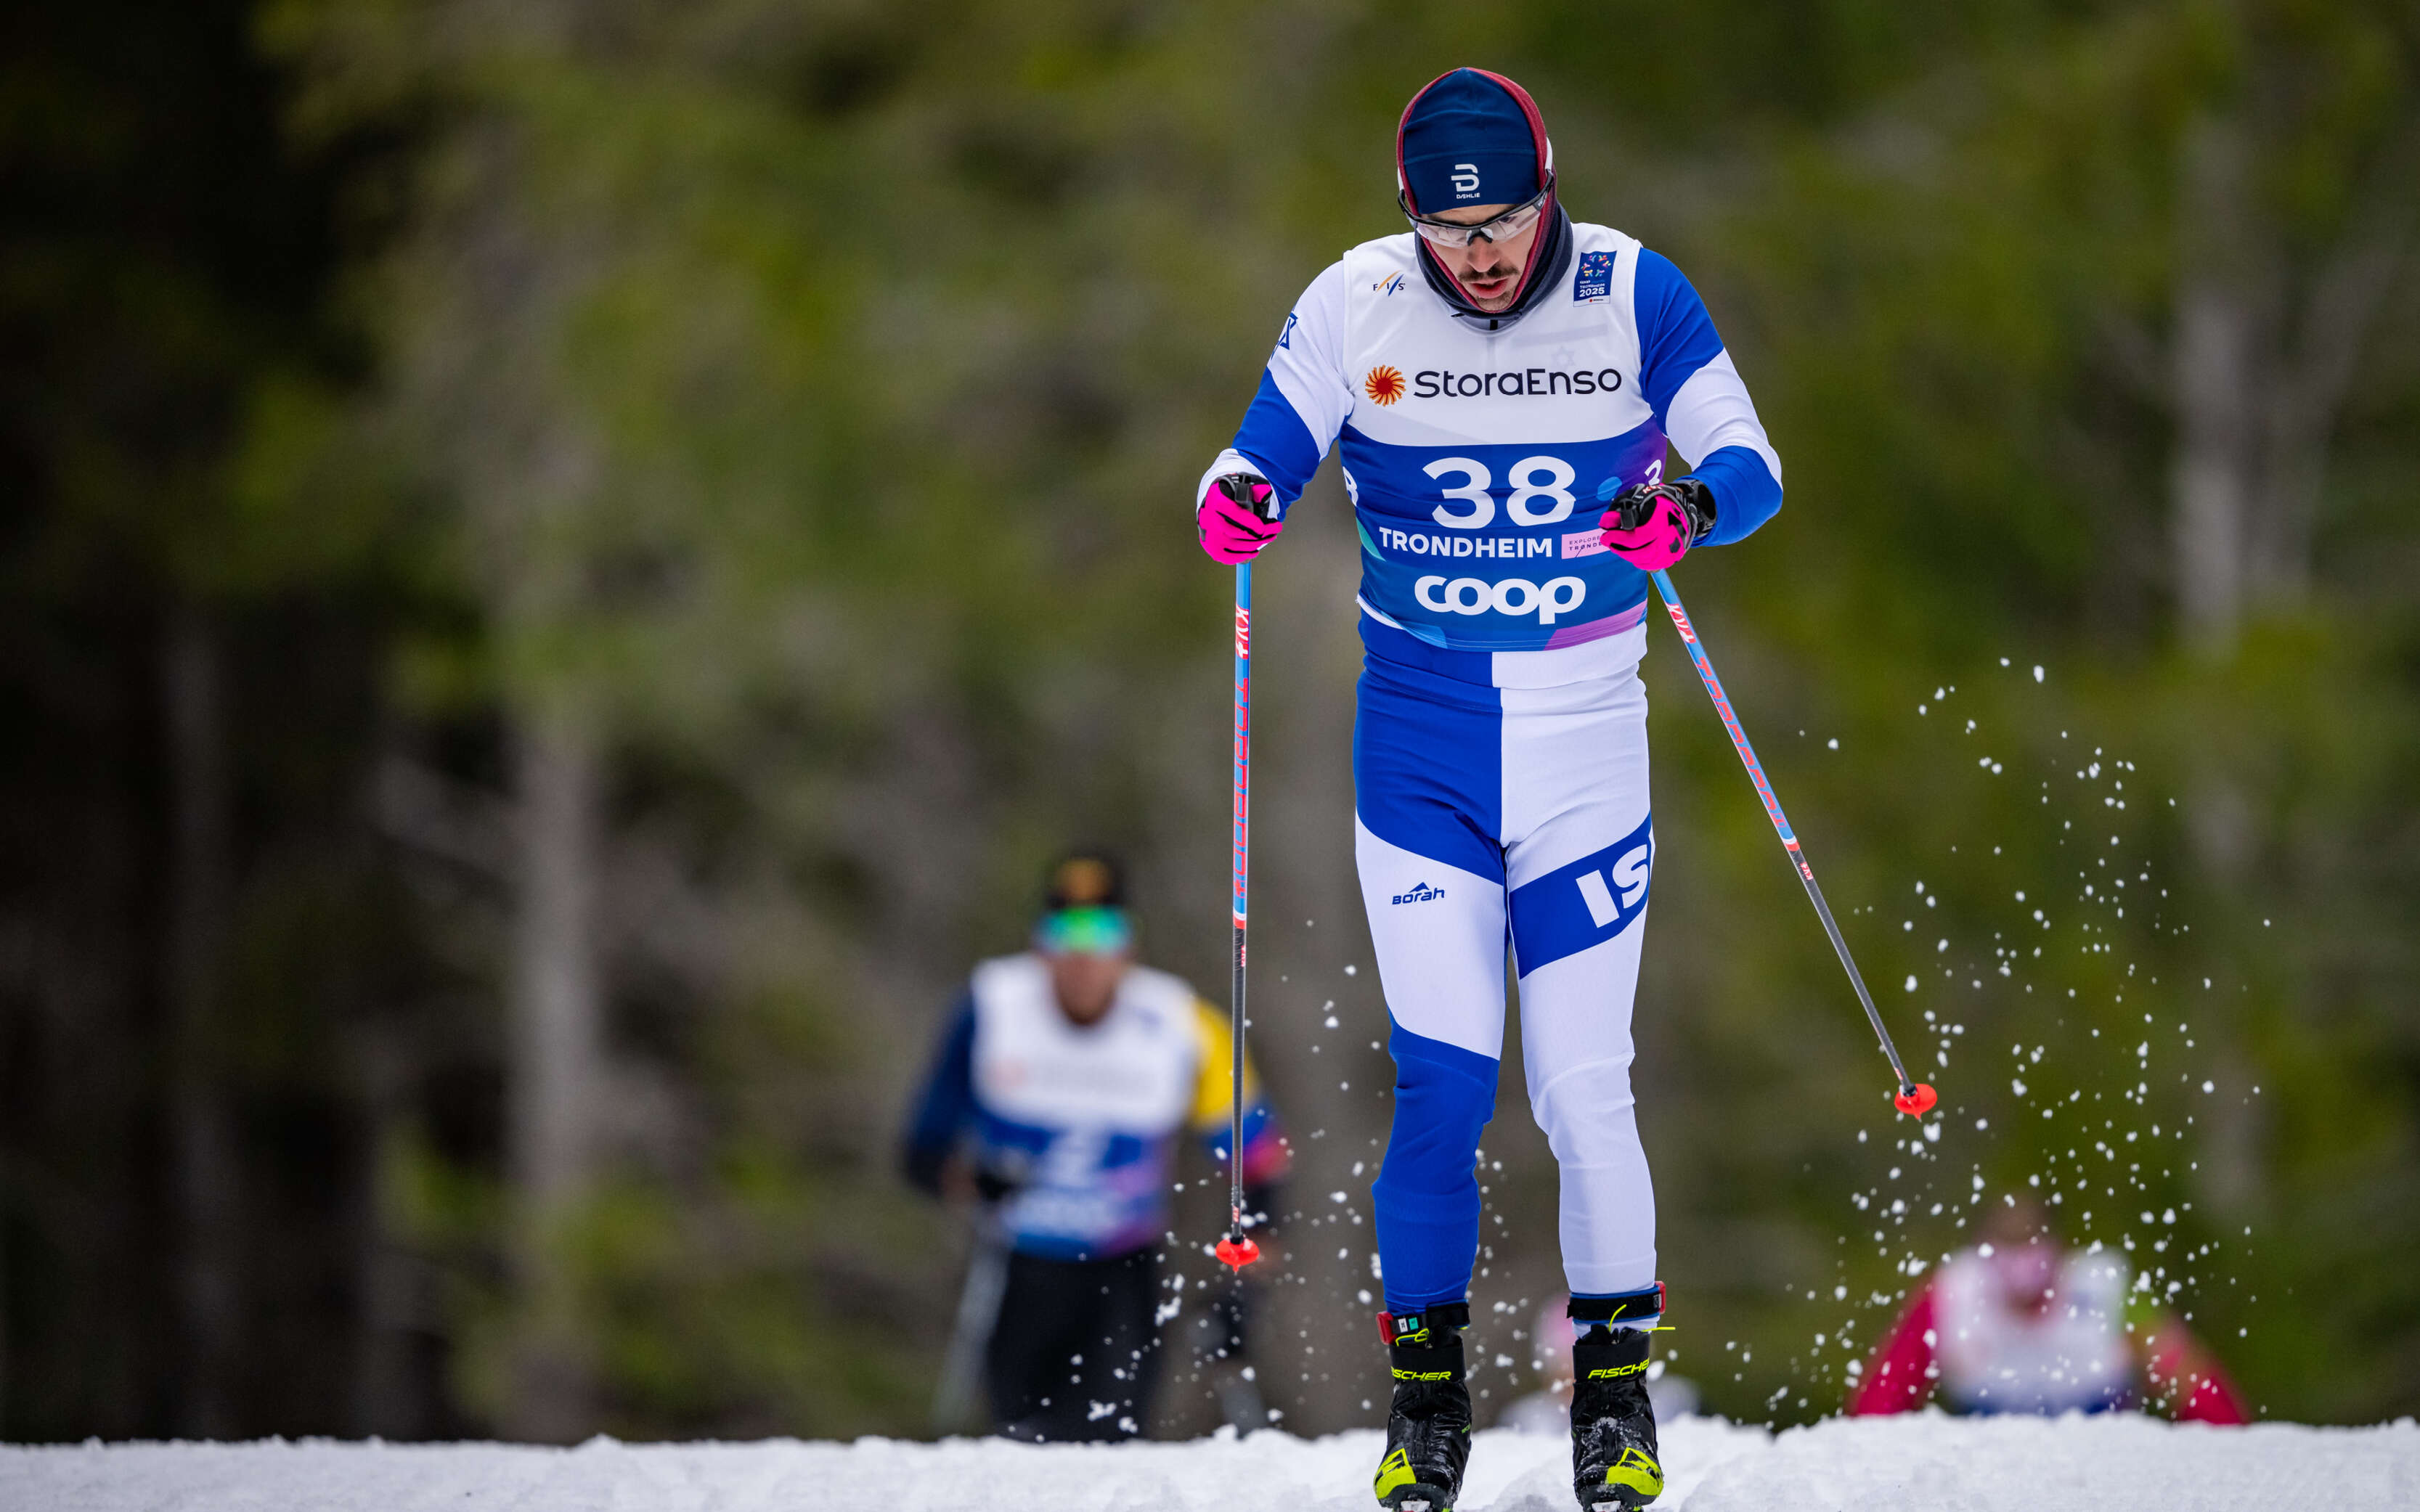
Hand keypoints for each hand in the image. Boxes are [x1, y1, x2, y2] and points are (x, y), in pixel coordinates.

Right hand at [1197, 473, 1283, 562]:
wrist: (1215, 505)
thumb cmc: (1232, 497)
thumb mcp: (1244, 488)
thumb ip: (1256, 490)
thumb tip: (1265, 492)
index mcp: (1217, 500)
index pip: (1235, 515)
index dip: (1251, 523)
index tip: (1264, 527)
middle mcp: (1209, 518)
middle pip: (1236, 533)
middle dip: (1258, 536)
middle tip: (1273, 533)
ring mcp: (1208, 534)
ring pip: (1233, 546)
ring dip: (1254, 546)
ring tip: (1266, 540)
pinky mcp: (1211, 546)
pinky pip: (1226, 556)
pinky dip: (1241, 556)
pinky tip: (1253, 551)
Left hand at [1599, 476, 1715, 570]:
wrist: (1683, 508)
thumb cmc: (1658, 502)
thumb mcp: (1639, 498)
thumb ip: (1622, 509)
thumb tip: (1606, 522)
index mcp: (1661, 523)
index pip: (1636, 538)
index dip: (1618, 539)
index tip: (1605, 536)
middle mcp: (1669, 539)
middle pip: (1640, 553)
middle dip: (1620, 549)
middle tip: (1609, 542)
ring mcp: (1672, 550)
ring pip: (1644, 561)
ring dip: (1627, 555)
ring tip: (1618, 546)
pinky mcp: (1671, 558)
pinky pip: (1651, 565)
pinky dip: (1638, 560)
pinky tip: (1632, 552)